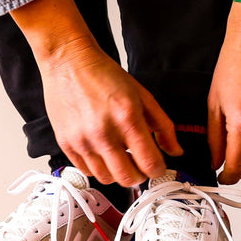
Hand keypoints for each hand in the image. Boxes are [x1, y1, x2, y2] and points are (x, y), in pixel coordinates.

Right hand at [11, 0, 181, 185]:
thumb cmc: (104, 75)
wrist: (69, 62)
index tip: (158, 165)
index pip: (150, 164)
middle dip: (139, 175)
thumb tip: (175, 151)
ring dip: (118, 172)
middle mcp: (103, 133)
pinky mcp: (65, 144)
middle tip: (140, 164)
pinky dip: (98, 168)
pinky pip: (86, 171)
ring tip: (120, 156)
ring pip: (107, 179)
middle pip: (128, 178)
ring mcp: (82, 141)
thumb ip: (163, 126)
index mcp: (127, 118)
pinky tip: (103, 153)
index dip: (158, 169)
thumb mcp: (142, 96)